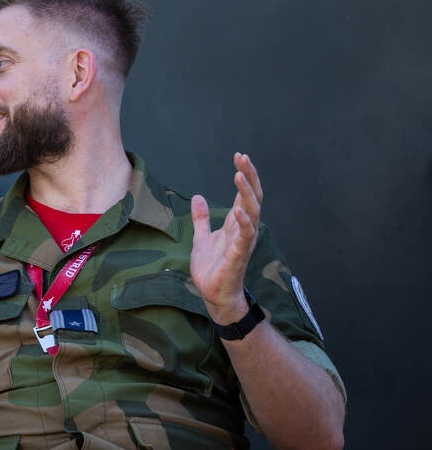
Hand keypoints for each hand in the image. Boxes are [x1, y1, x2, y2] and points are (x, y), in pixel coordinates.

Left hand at [191, 152, 262, 323]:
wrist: (213, 293)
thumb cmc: (212, 267)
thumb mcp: (201, 237)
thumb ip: (202, 218)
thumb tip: (198, 197)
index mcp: (236, 223)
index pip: (243, 194)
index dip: (244, 174)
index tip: (239, 156)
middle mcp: (243, 228)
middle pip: (251, 197)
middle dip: (249, 176)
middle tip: (242, 158)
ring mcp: (243, 241)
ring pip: (252, 212)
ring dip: (246, 193)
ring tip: (240, 175)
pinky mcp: (238, 255)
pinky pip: (245, 236)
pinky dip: (245, 222)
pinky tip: (239, 210)